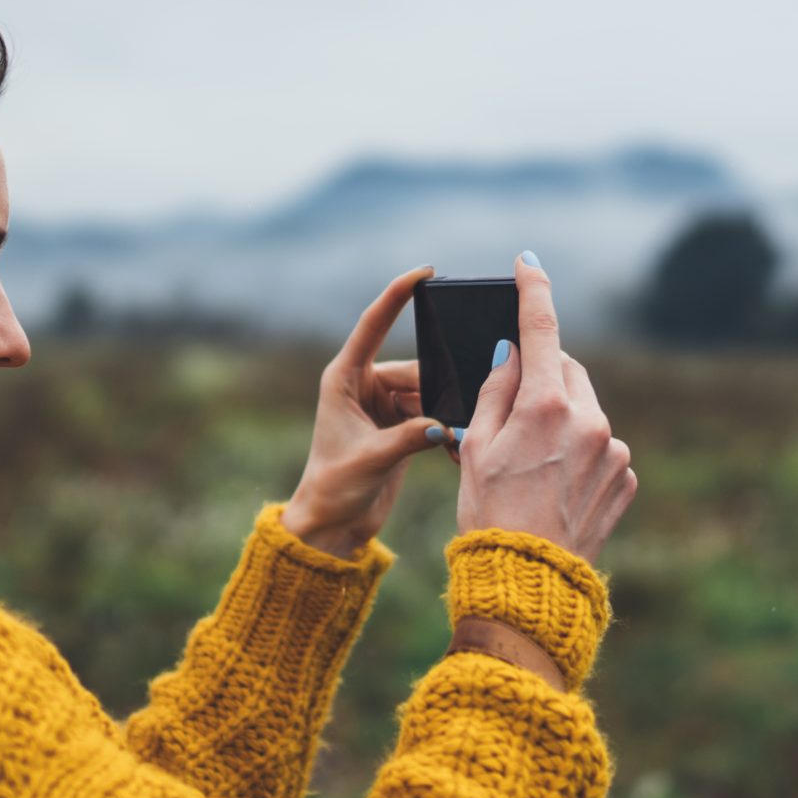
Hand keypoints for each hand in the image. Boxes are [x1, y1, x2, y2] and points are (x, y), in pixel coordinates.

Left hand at [280, 266, 453, 558]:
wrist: (333, 525)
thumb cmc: (334, 488)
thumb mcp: (371, 460)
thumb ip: (409, 438)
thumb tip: (446, 426)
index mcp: (344, 379)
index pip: (372, 325)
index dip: (397, 295)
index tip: (425, 272)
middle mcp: (364, 385)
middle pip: (417, 368)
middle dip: (442, 386)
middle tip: (464, 410)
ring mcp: (384, 405)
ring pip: (431, 392)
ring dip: (447, 412)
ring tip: (460, 437)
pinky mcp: (402, 425)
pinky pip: (434, 414)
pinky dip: (447, 429)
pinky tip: (458, 448)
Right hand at [456, 253, 636, 563]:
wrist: (528, 583)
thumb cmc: (489, 514)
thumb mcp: (475, 447)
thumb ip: (495, 391)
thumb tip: (512, 354)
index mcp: (546, 405)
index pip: (540, 328)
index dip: (533, 289)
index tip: (528, 264)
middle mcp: (589, 420)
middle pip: (566, 370)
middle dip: (542, 376)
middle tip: (512, 410)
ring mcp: (613, 450)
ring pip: (585, 410)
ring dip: (562, 419)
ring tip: (533, 465)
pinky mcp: (626, 478)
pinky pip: (601, 447)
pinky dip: (581, 453)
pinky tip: (556, 485)